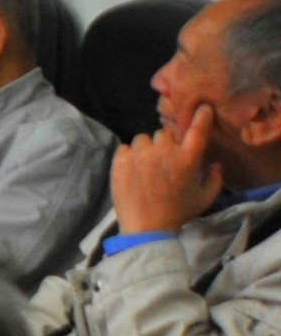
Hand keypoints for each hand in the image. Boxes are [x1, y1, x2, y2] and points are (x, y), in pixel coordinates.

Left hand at [112, 107, 221, 236]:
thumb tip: (215, 163)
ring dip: (146, 149)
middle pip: (165, 134)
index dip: (200, 116)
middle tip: (164, 162)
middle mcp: (165, 151)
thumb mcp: (206, 197)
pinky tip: (132, 171)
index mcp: (188, 158)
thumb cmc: (179, 212)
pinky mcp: (121, 159)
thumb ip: (215, 178)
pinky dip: (128, 156)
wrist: (146, 227)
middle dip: (166, 144)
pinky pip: (126, 147)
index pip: (197, 128)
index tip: (201, 108)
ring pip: (144, 139)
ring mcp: (141, 153)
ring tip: (146, 167)